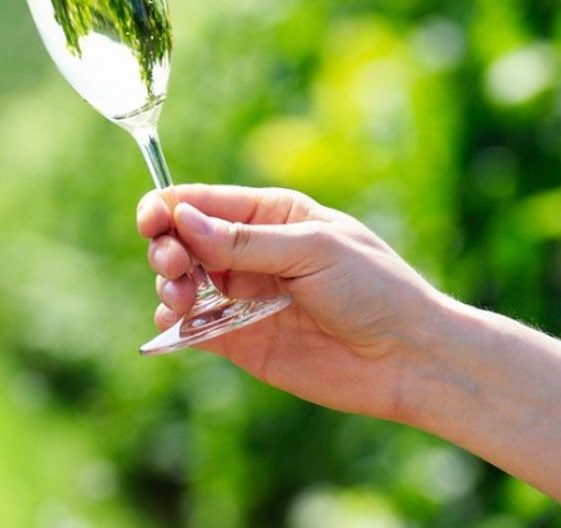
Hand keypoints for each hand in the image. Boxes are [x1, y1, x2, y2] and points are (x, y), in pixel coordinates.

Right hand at [139, 184, 450, 420]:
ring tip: (180, 297)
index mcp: (270, 215)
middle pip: (182, 239)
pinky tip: (178, 321)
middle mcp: (250, 253)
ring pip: (181, 281)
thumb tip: (184, 220)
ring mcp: (243, 297)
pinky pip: (193, 327)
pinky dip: (174, 323)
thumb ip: (246, 241)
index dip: (168, 207)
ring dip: (168, 283)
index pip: (202, 202)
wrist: (409, 359)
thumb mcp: (313, 251)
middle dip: (166, 247)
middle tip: (174, 266)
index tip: (152, 220)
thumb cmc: (374, 289)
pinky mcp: (241, 341)